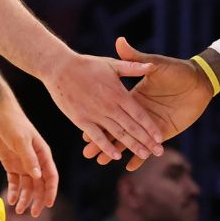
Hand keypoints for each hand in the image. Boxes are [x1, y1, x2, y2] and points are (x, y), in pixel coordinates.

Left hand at [0, 103, 57, 217]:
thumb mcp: (21, 140)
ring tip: (19, 210)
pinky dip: (14, 191)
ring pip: (27, 185)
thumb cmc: (13, 123)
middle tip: (33, 214)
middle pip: (40, 184)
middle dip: (38, 199)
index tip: (49, 204)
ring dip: (24, 197)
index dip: (51, 190)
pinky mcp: (11, 163)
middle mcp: (35, 160)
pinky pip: (15, 181)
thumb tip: (37, 176)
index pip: (51, 175)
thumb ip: (29, 158)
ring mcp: (23, 162)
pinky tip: (10, 200)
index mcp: (43, 153)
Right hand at [46, 49, 164, 161]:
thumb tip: (151, 66)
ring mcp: (95, 114)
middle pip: (131, 127)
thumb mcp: (112, 64)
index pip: (138, 113)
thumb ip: (133, 66)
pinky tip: (115, 156)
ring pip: (117, 134)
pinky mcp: (81, 120)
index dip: (150, 126)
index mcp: (118, 93)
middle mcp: (109, 106)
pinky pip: (96, 136)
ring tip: (144, 155)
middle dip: (146, 140)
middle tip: (159, 152)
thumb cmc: (87, 64)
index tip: (160, 137)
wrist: (59, 67)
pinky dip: (106, 146)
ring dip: (131, 146)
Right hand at [81, 37, 214, 170]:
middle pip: (116, 129)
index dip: (100, 121)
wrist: (200, 80)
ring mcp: (150, 123)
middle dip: (102, 142)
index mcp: (132, 96)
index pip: (112, 112)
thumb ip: (136, 58)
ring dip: (116, 151)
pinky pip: (150, 145)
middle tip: (86, 153)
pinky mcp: (164, 131)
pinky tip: (129, 166)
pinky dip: (140, 157)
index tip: (84, 131)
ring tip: (100, 162)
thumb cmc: (177, 70)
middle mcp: (138, 112)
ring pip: (129, 140)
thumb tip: (120, 41)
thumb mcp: (155, 64)